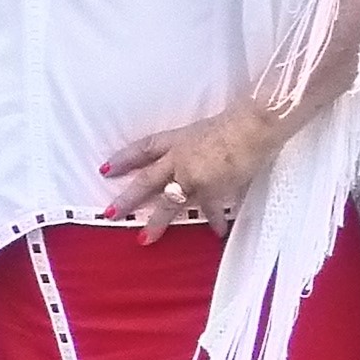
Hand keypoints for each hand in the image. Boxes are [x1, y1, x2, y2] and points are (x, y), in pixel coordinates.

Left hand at [102, 104, 288, 240]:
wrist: (253, 126)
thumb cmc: (237, 120)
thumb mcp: (206, 128)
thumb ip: (197, 145)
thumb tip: (199, 155)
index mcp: (177, 140)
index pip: (143, 148)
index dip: (124, 158)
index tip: (106, 169)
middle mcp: (179, 159)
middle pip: (146, 180)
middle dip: (127, 199)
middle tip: (110, 213)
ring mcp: (193, 176)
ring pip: (168, 203)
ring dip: (157, 222)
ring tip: (144, 238)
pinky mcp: (212, 189)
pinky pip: (210, 210)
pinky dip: (215, 221)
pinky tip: (216, 233)